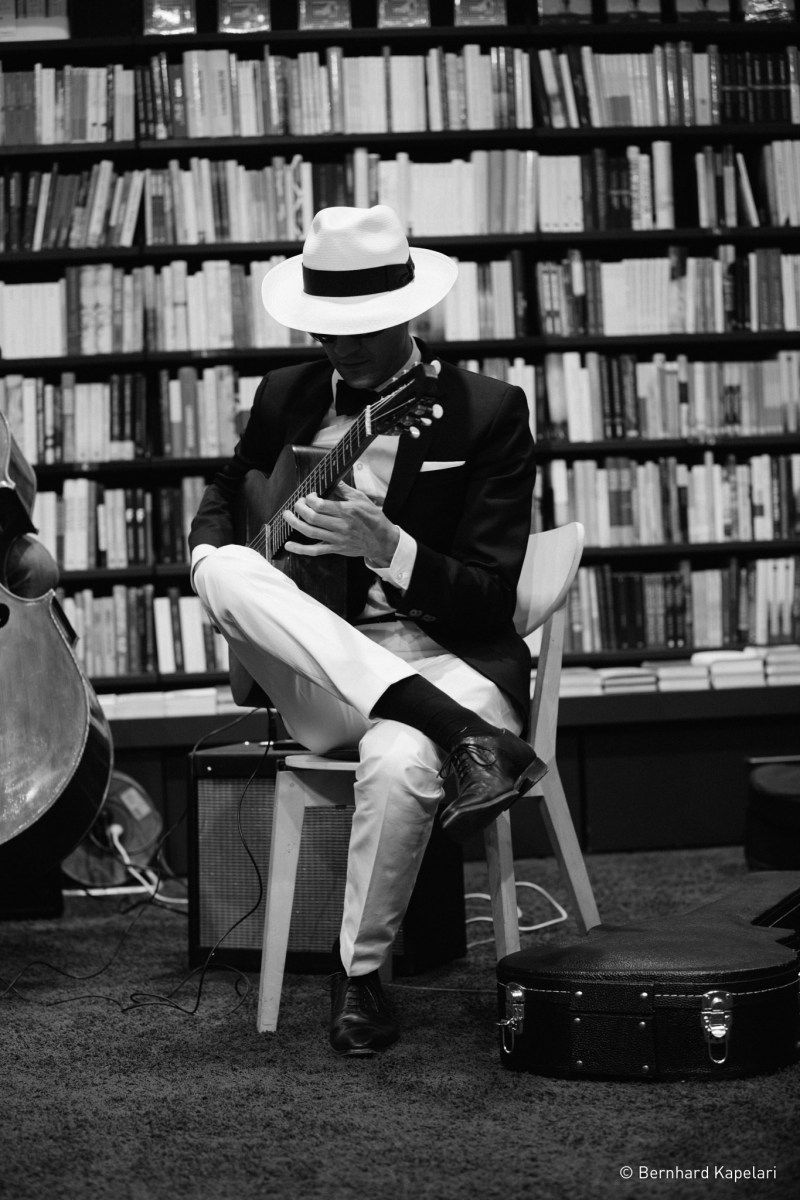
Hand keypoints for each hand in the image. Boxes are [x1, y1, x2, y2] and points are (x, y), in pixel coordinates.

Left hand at [283, 482, 399, 563]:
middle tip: (296, 504)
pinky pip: (315, 551)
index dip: (309, 498)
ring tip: (287, 516)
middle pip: (312, 517)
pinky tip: (289, 546)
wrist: (382, 540)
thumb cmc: (373, 518)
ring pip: (310, 532)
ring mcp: (337, 539)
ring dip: (295, 524)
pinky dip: (300, 549)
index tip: (309, 496)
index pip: (320, 504)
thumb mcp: (362, 499)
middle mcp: (341, 525)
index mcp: (347, 511)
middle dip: (300, 508)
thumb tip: (332, 479)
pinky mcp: (336, 549)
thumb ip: (344, 490)